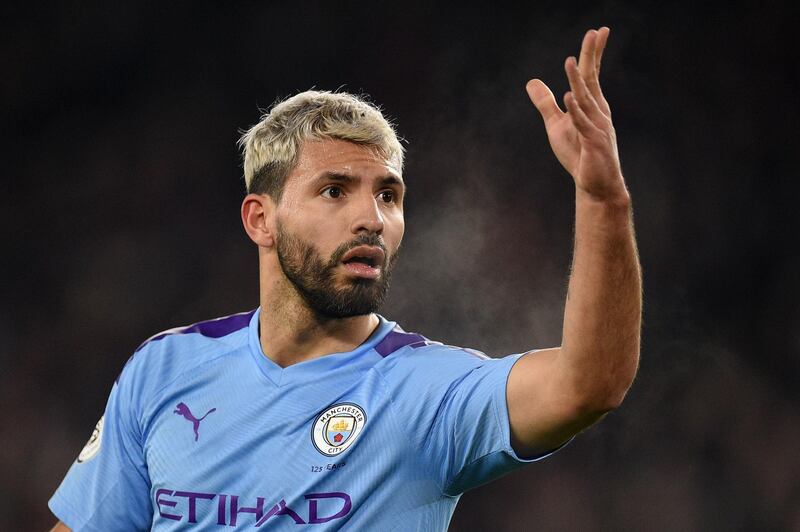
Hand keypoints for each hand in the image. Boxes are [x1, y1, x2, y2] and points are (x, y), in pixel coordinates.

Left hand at [526, 27, 627, 201]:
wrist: (596, 185)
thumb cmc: (579, 154)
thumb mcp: (556, 125)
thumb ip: (545, 103)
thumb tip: (531, 81)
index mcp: (591, 105)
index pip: (591, 75)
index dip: (593, 53)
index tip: (598, 32)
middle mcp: (598, 112)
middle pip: (592, 80)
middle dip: (592, 56)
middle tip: (594, 32)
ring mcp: (598, 127)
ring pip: (586, 100)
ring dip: (577, 81)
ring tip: (569, 62)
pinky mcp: (593, 144)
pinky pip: (583, 125)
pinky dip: (576, 111)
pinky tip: (568, 97)